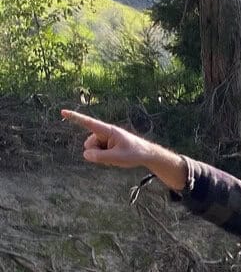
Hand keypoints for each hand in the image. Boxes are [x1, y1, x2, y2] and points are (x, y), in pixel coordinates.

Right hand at [61, 110, 186, 188]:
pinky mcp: (105, 146)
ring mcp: (104, 140)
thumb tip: (86, 155)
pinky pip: (97, 155)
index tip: (62, 112)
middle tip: (114, 155)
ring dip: (102, 157)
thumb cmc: (134, 153)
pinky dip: (105, 159)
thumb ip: (101, 157)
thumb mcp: (118, 158)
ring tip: (117, 156)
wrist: (146, 155)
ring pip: (92, 151)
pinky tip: (116, 157)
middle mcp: (103, 133)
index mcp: (108, 130)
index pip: (88, 123)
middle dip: (96, 153)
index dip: (75, 117)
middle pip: (89, 145)